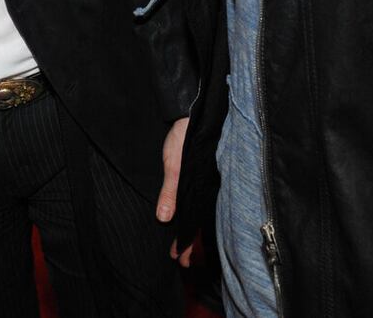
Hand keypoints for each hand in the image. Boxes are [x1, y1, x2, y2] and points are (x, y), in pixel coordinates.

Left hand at [156, 116, 193, 266]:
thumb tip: (164, 219)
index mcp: (204, 189)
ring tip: (184, 251)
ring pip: (203, 215)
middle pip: (203, 223)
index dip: (192, 244)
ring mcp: (206, 182)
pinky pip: (201, 202)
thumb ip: (170, 190)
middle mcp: (208, 189)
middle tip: (183, 262)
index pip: (200, 225)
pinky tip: (188, 222)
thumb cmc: (183, 135)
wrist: (189, 109)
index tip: (183, 260)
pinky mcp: (201, 174)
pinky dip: (195, 215)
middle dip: (194, 244)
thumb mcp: (174, 162)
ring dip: (194, 232)